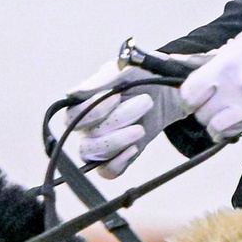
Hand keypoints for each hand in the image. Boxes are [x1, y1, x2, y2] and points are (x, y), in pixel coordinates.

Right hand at [63, 56, 186, 177]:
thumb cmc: (143, 78)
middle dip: (116, 120)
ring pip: (91, 153)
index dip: (93, 109)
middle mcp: (87, 125)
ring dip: (117, 141)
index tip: (117, 95)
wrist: (168, 93)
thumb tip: (74, 93)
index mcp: (84, 102)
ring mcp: (100, 144)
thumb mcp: (128, 70)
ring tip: (141, 129)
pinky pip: (106, 171)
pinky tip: (134, 148)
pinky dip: (119, 162)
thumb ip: (102, 79)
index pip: (72, 115)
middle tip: (145, 101)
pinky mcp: (115, 159)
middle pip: (85, 135)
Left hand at [179, 6, 241, 142]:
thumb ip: (213, 61)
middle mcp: (237, 87)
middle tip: (218, 107)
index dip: (188, 101)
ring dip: (223, 126)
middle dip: (207, 113)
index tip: (194, 102)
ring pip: (220, 130)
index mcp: (224, 66)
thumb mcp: (238, 45)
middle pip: (202, 115)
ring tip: (232, 116)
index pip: (189, 95)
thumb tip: (186, 69)